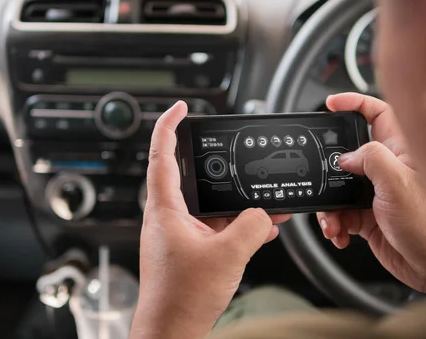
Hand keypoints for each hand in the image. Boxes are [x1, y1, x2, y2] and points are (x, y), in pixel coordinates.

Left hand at [130, 101, 289, 338]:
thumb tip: (263, 214)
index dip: (169, 125)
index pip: (162, 154)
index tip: (181, 108)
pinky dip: (235, 224)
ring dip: (234, 203)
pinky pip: (214, 227)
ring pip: (208, 205)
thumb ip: (251, 225)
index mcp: (165, 209)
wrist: (171, 332)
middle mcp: (168, 217)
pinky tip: (259, 228)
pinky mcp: (189, 249)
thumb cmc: (180, 298)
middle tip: (234, 154)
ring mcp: (178, 234)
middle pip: (189, 176)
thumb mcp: (227, 254)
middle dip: (216, 166)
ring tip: (262, 201)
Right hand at [318, 93, 425, 292]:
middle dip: (329, 166)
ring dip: (329, 206)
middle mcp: (387, 170)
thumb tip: (346, 156)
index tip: (331, 104)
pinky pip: (341, 213)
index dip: (354, 103)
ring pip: (339, 188)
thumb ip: (370, 159)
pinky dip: (334, 224)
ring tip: (332, 220)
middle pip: (348, 153)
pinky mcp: (368, 216)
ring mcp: (376, 193)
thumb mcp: (398, 183)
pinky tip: (339, 233)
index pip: (377, 114)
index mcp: (400, 152)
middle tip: (320, 173)